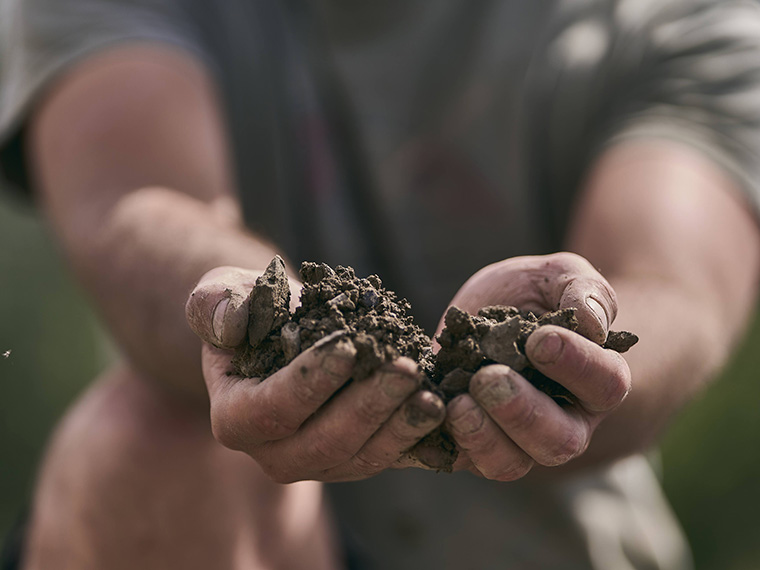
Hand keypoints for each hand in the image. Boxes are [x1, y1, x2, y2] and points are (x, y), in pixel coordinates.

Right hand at [185, 266, 444, 482]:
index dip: (310, 382)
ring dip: (399, 428)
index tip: (347, 347)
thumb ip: (215, 304)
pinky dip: (415, 438)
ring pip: (360, 458)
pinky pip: (387, 457)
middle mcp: (274, 454)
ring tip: (432, 396)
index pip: (274, 409)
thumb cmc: (251, 309)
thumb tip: (228, 325)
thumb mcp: (222, 293)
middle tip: (405, 369)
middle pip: (324, 443)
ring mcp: (318, 464)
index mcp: (235, 419)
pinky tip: (441, 412)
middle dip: (367, 407)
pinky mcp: (354, 459)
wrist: (285, 330)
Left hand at [441, 253, 631, 479]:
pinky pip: (461, 460)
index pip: (604, 384)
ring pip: (510, 463)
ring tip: (458, 404)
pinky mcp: (473, 442)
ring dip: (483, 438)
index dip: (576, 366)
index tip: (540, 340)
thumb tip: (590, 322)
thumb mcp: (559, 274)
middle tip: (488, 379)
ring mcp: (517, 439)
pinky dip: (442, 441)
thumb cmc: (536, 292)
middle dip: (521, 412)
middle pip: (558, 440)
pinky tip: (429, 412)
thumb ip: (582, 290)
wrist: (491, 309)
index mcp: (597, 379)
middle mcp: (564, 420)